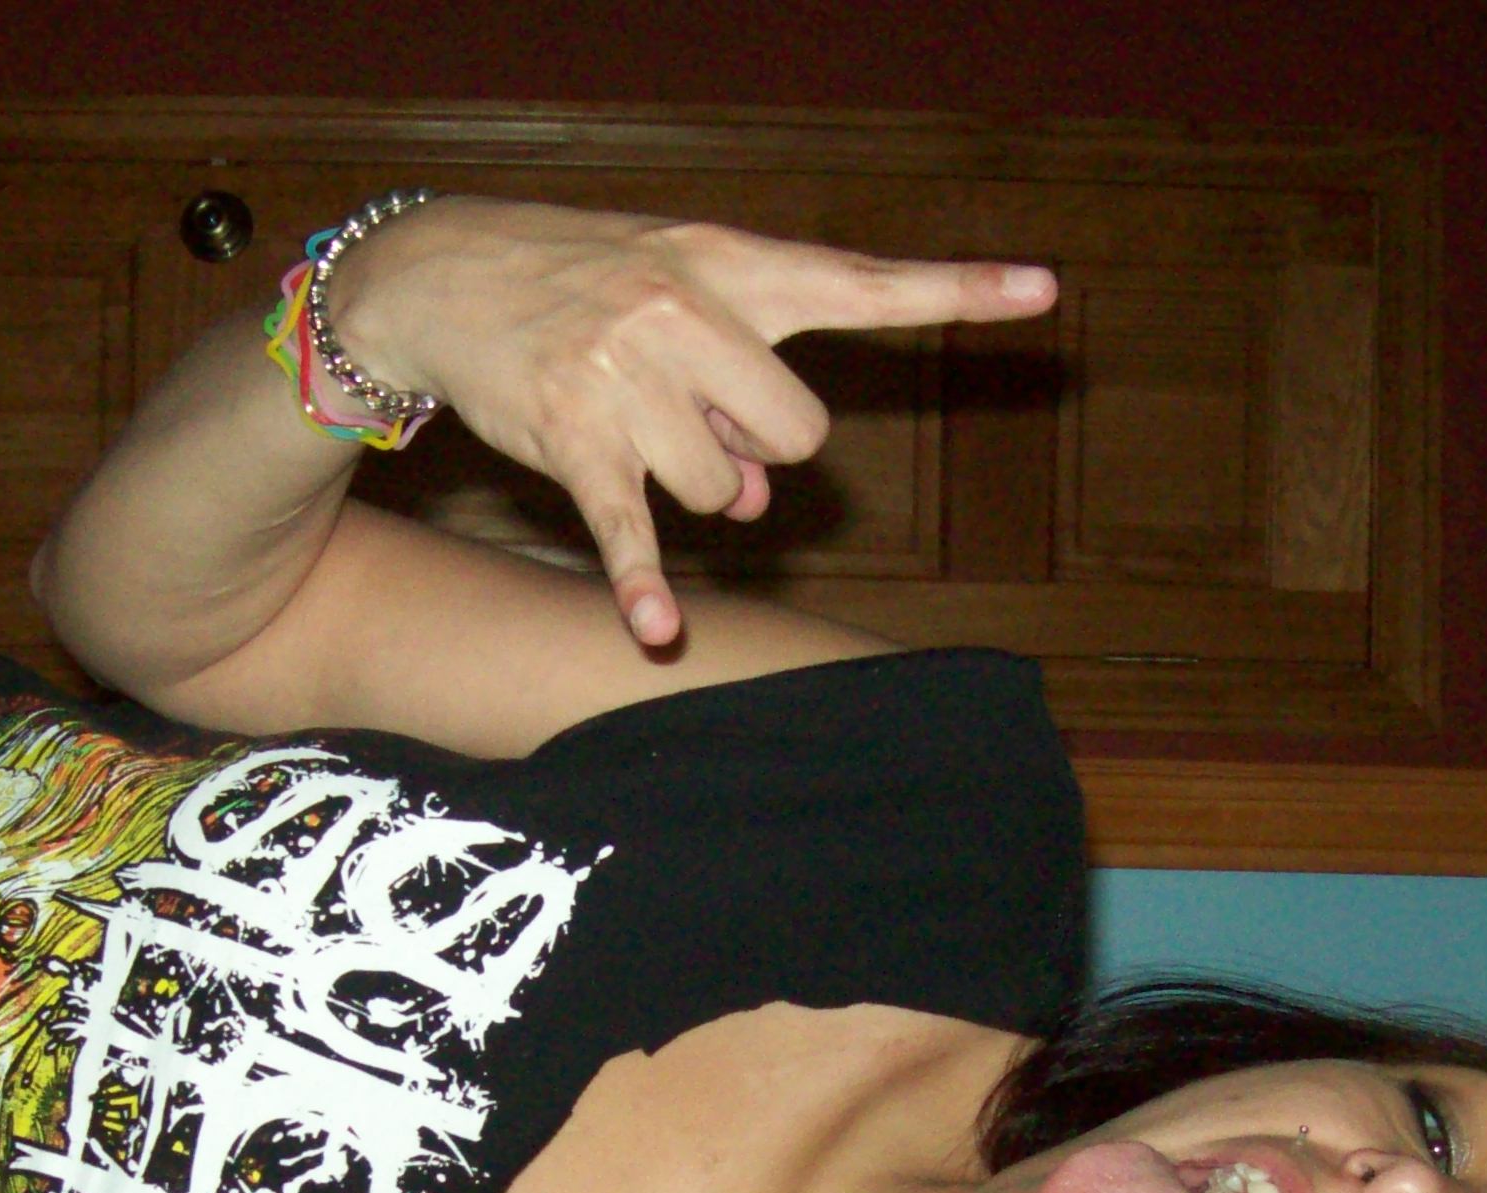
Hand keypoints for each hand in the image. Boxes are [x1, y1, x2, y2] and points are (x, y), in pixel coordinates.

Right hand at [319, 197, 1054, 646]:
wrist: (442, 274)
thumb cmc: (581, 287)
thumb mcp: (673, 300)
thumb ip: (741, 387)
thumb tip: (762, 496)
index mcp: (731, 266)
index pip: (864, 281)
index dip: (960, 290)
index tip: (1044, 290)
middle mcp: (686, 315)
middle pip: (798, 434)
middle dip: (759, 452)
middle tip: (695, 425)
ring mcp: (630, 379)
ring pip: (727, 491)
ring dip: (693, 490)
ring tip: (628, 435)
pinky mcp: (576, 441)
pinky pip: (634, 530)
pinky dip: (645, 586)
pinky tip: (657, 632)